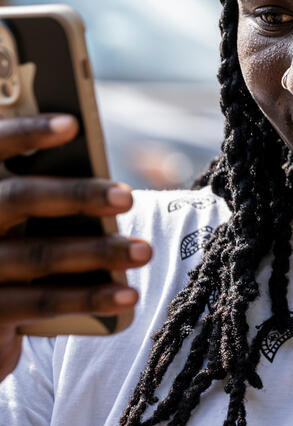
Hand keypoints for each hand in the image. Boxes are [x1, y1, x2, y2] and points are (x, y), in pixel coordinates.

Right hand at [0, 115, 150, 380]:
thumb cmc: (15, 245)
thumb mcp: (23, 212)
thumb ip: (47, 190)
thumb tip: (106, 180)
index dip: (28, 132)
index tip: (73, 124)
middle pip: (19, 199)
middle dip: (77, 195)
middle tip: (127, 197)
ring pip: (39, 254)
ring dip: (99, 251)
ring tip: (144, 251)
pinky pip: (42, 302)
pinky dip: (90, 298)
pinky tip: (128, 295)